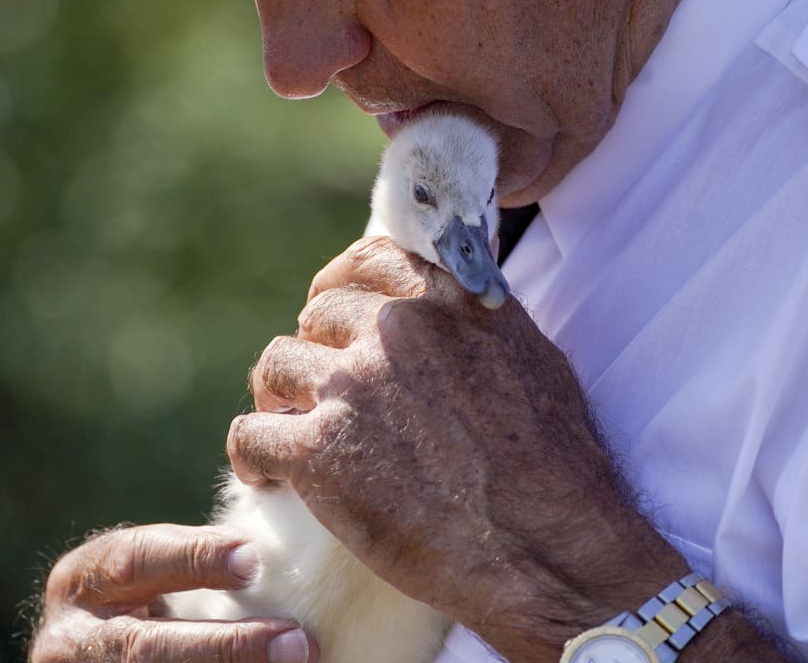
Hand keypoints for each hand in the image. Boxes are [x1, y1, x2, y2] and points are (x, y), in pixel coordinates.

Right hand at [29, 523, 317, 662]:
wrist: (95, 654)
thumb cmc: (139, 600)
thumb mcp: (143, 574)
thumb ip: (190, 560)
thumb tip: (281, 545)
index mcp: (81, 581)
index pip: (135, 560)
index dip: (194, 558)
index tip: (253, 558)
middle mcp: (70, 639)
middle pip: (148, 647)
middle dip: (228, 646)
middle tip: (296, 641)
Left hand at [228, 237, 687, 662]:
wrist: (547, 546)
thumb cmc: (557, 464)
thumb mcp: (533, 357)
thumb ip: (475, 323)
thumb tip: (449, 313)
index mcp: (446, 298)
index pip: (369, 261)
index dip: (342, 286)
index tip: (332, 313)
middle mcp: (393, 328)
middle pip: (318, 317)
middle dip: (317, 349)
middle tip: (321, 389)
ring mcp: (351, 386)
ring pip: (276, 366)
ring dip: (279, 396)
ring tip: (290, 430)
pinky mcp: (319, 452)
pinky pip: (251, 435)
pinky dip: (254, 456)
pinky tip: (269, 476)